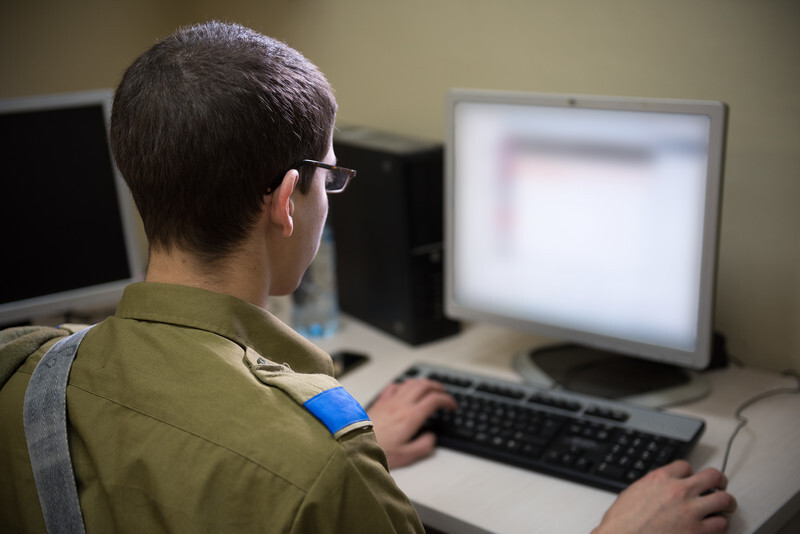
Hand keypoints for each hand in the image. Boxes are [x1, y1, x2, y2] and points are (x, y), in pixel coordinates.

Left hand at [367, 378, 456, 468]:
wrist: (352, 444)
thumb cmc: (377, 450)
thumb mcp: (406, 456)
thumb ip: (423, 446)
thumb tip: (431, 438)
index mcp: (411, 416)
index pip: (434, 400)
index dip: (447, 400)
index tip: (452, 405)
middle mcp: (401, 404)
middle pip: (424, 385)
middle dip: (438, 387)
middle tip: (444, 394)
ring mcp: (389, 401)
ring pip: (410, 383)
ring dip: (423, 383)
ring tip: (429, 388)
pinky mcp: (379, 402)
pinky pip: (394, 386)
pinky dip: (405, 385)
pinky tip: (405, 390)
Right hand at [593, 460, 736, 533]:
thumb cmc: (622, 523)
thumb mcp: (632, 494)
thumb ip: (652, 487)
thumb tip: (660, 489)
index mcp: (660, 479)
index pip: (685, 466)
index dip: (689, 473)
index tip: (690, 479)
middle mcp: (679, 491)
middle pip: (712, 476)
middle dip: (718, 481)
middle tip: (719, 486)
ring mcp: (691, 511)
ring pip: (724, 500)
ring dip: (725, 504)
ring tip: (725, 508)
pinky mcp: (698, 532)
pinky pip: (722, 524)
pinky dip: (720, 525)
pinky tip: (716, 527)